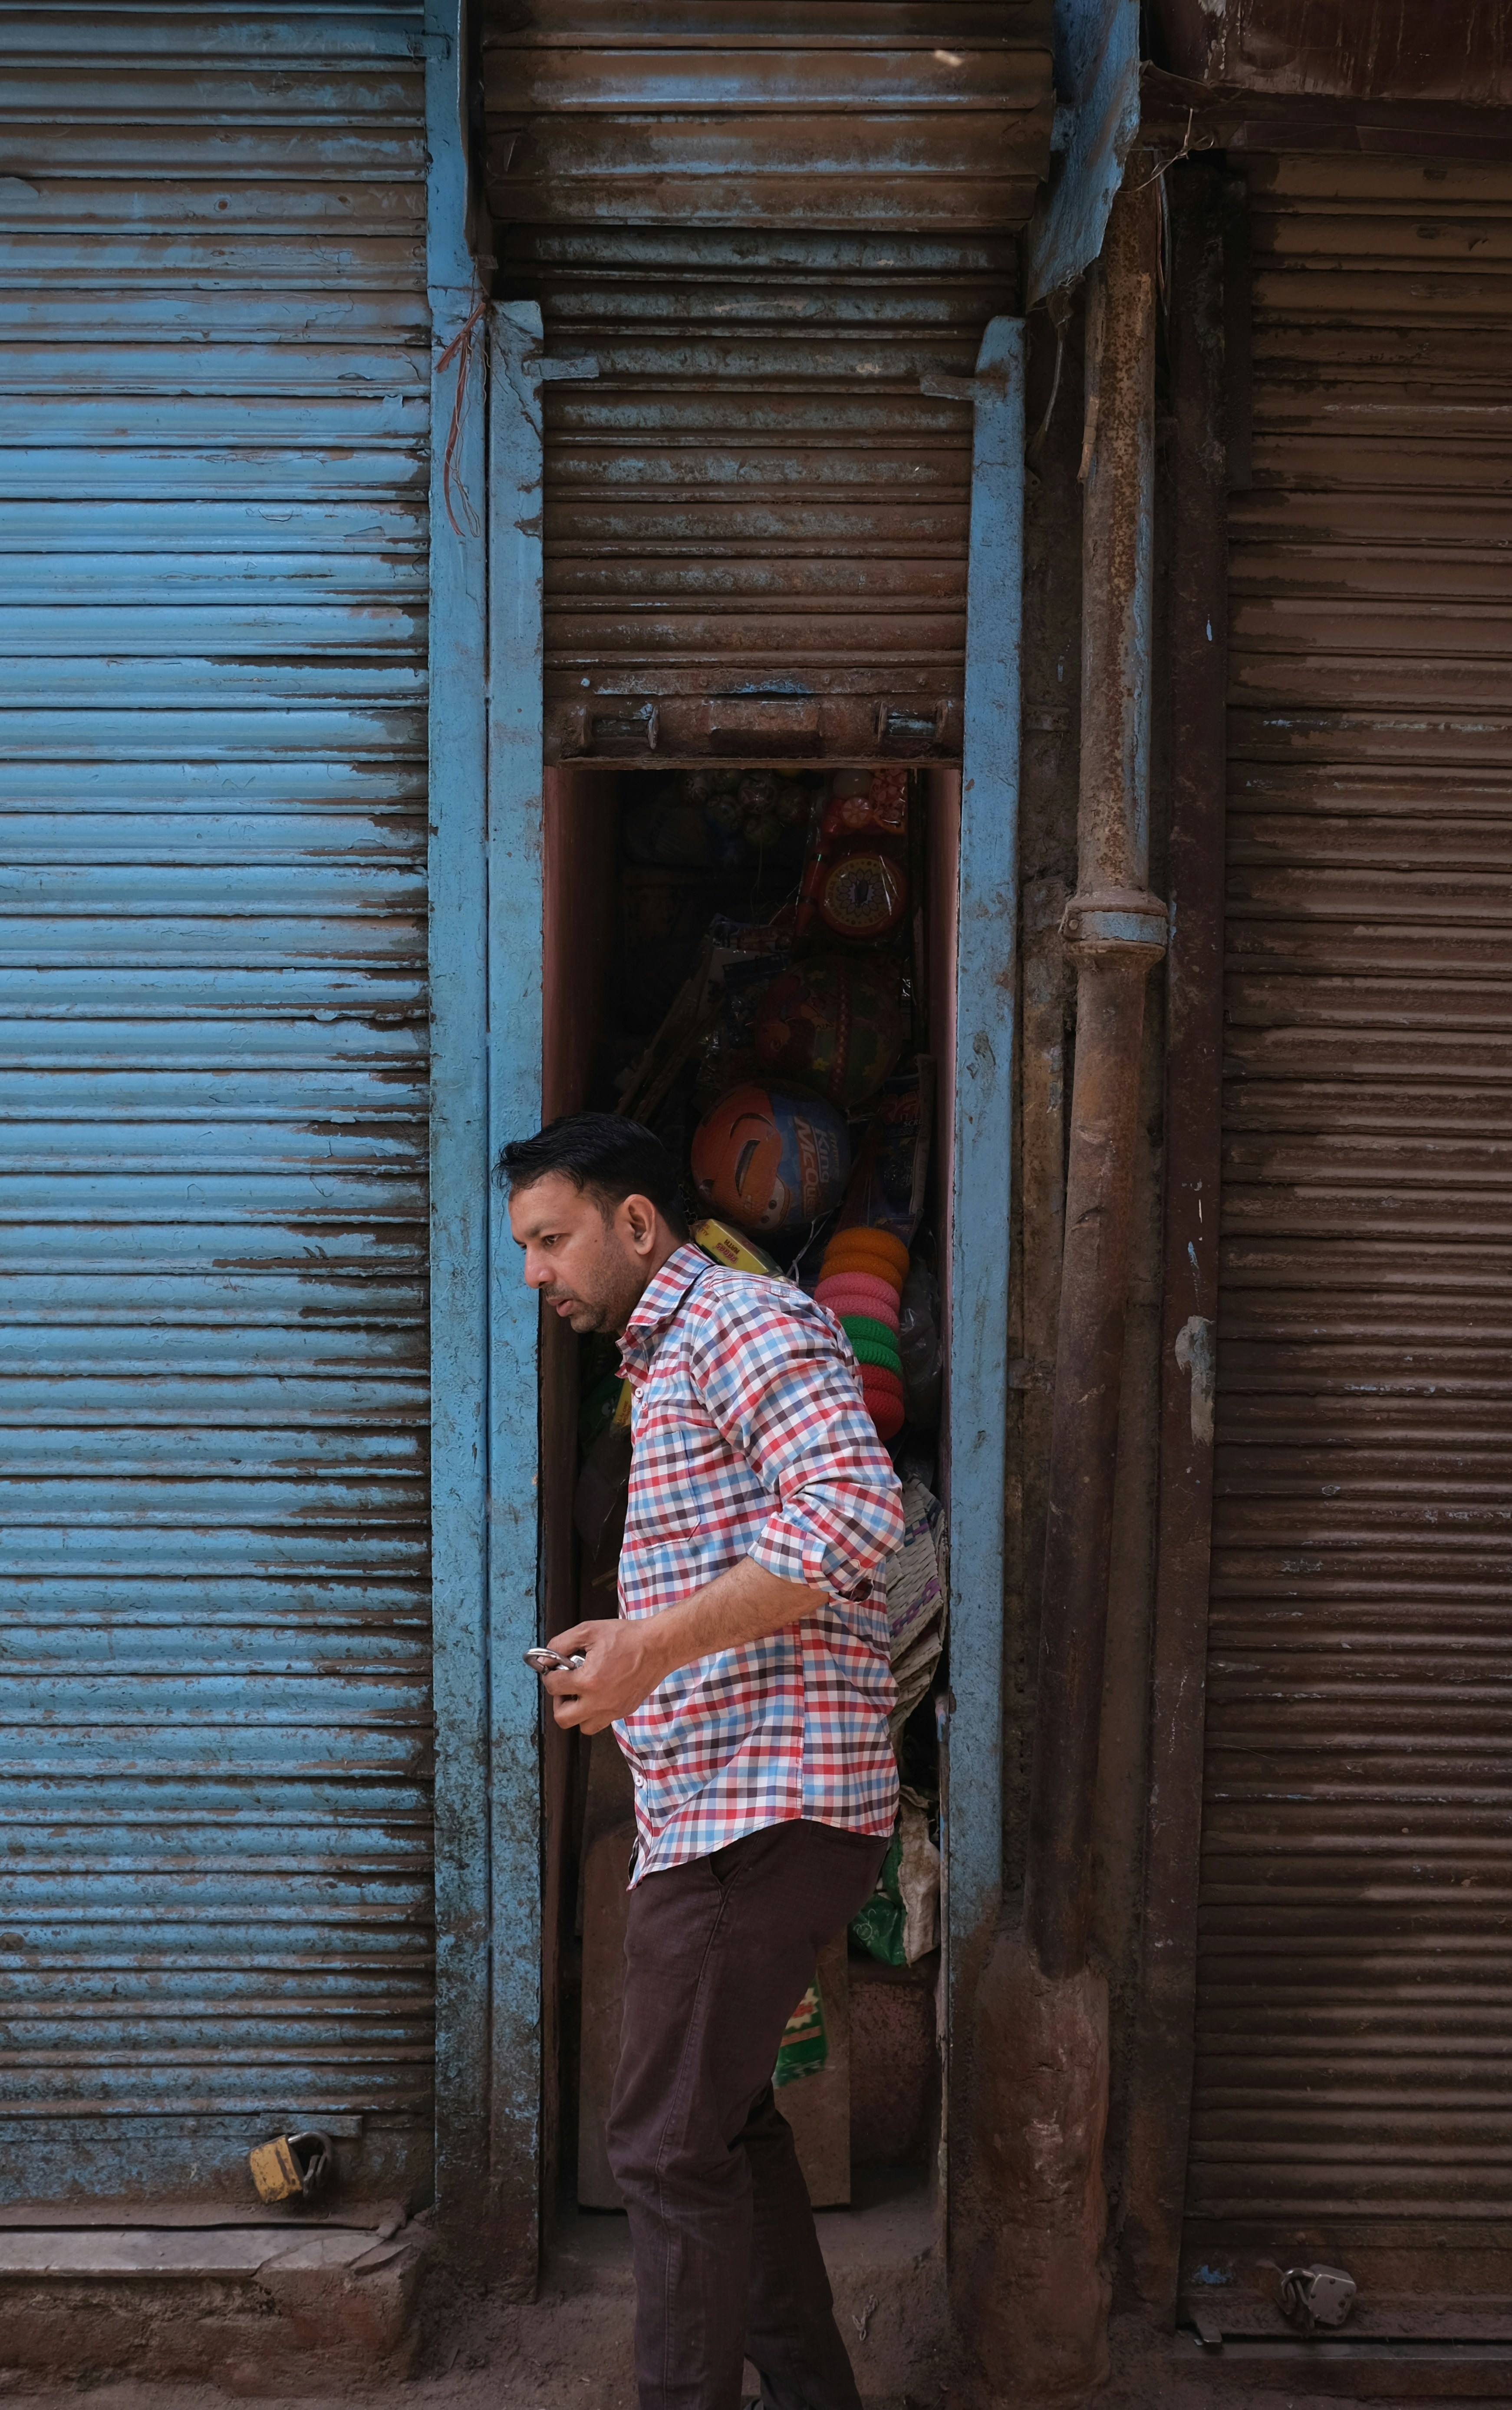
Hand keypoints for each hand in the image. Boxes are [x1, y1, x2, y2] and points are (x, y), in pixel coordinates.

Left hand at [540, 1617, 668, 1734]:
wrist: (658, 1646)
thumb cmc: (626, 1636)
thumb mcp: (588, 1631)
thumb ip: (561, 1644)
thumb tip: (545, 1659)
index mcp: (588, 1681)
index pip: (554, 1687)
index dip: (550, 1675)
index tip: (556, 1669)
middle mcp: (600, 1701)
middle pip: (563, 1718)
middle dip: (559, 1701)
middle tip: (566, 1686)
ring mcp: (613, 1710)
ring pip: (583, 1726)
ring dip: (577, 1712)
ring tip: (582, 1693)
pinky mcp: (624, 1711)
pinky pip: (602, 1721)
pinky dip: (595, 1711)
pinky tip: (600, 1692)